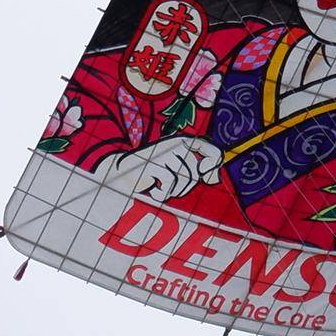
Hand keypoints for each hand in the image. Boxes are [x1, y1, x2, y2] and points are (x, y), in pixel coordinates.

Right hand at [98, 136, 224, 203]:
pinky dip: (162, 194)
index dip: (214, 165)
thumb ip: (197, 170)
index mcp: (185, 141)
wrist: (121, 173)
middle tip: (168, 186)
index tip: (208, 178)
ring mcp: (164, 152)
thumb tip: (215, 179)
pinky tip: (153, 191)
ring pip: (183, 180)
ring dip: (172, 191)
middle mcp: (176, 143)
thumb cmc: (153, 172)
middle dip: (184, 187)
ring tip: (160, 187)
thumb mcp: (177, 168)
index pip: (212, 149)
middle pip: (194, 173)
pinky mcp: (153, 162)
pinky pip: (169, 184)